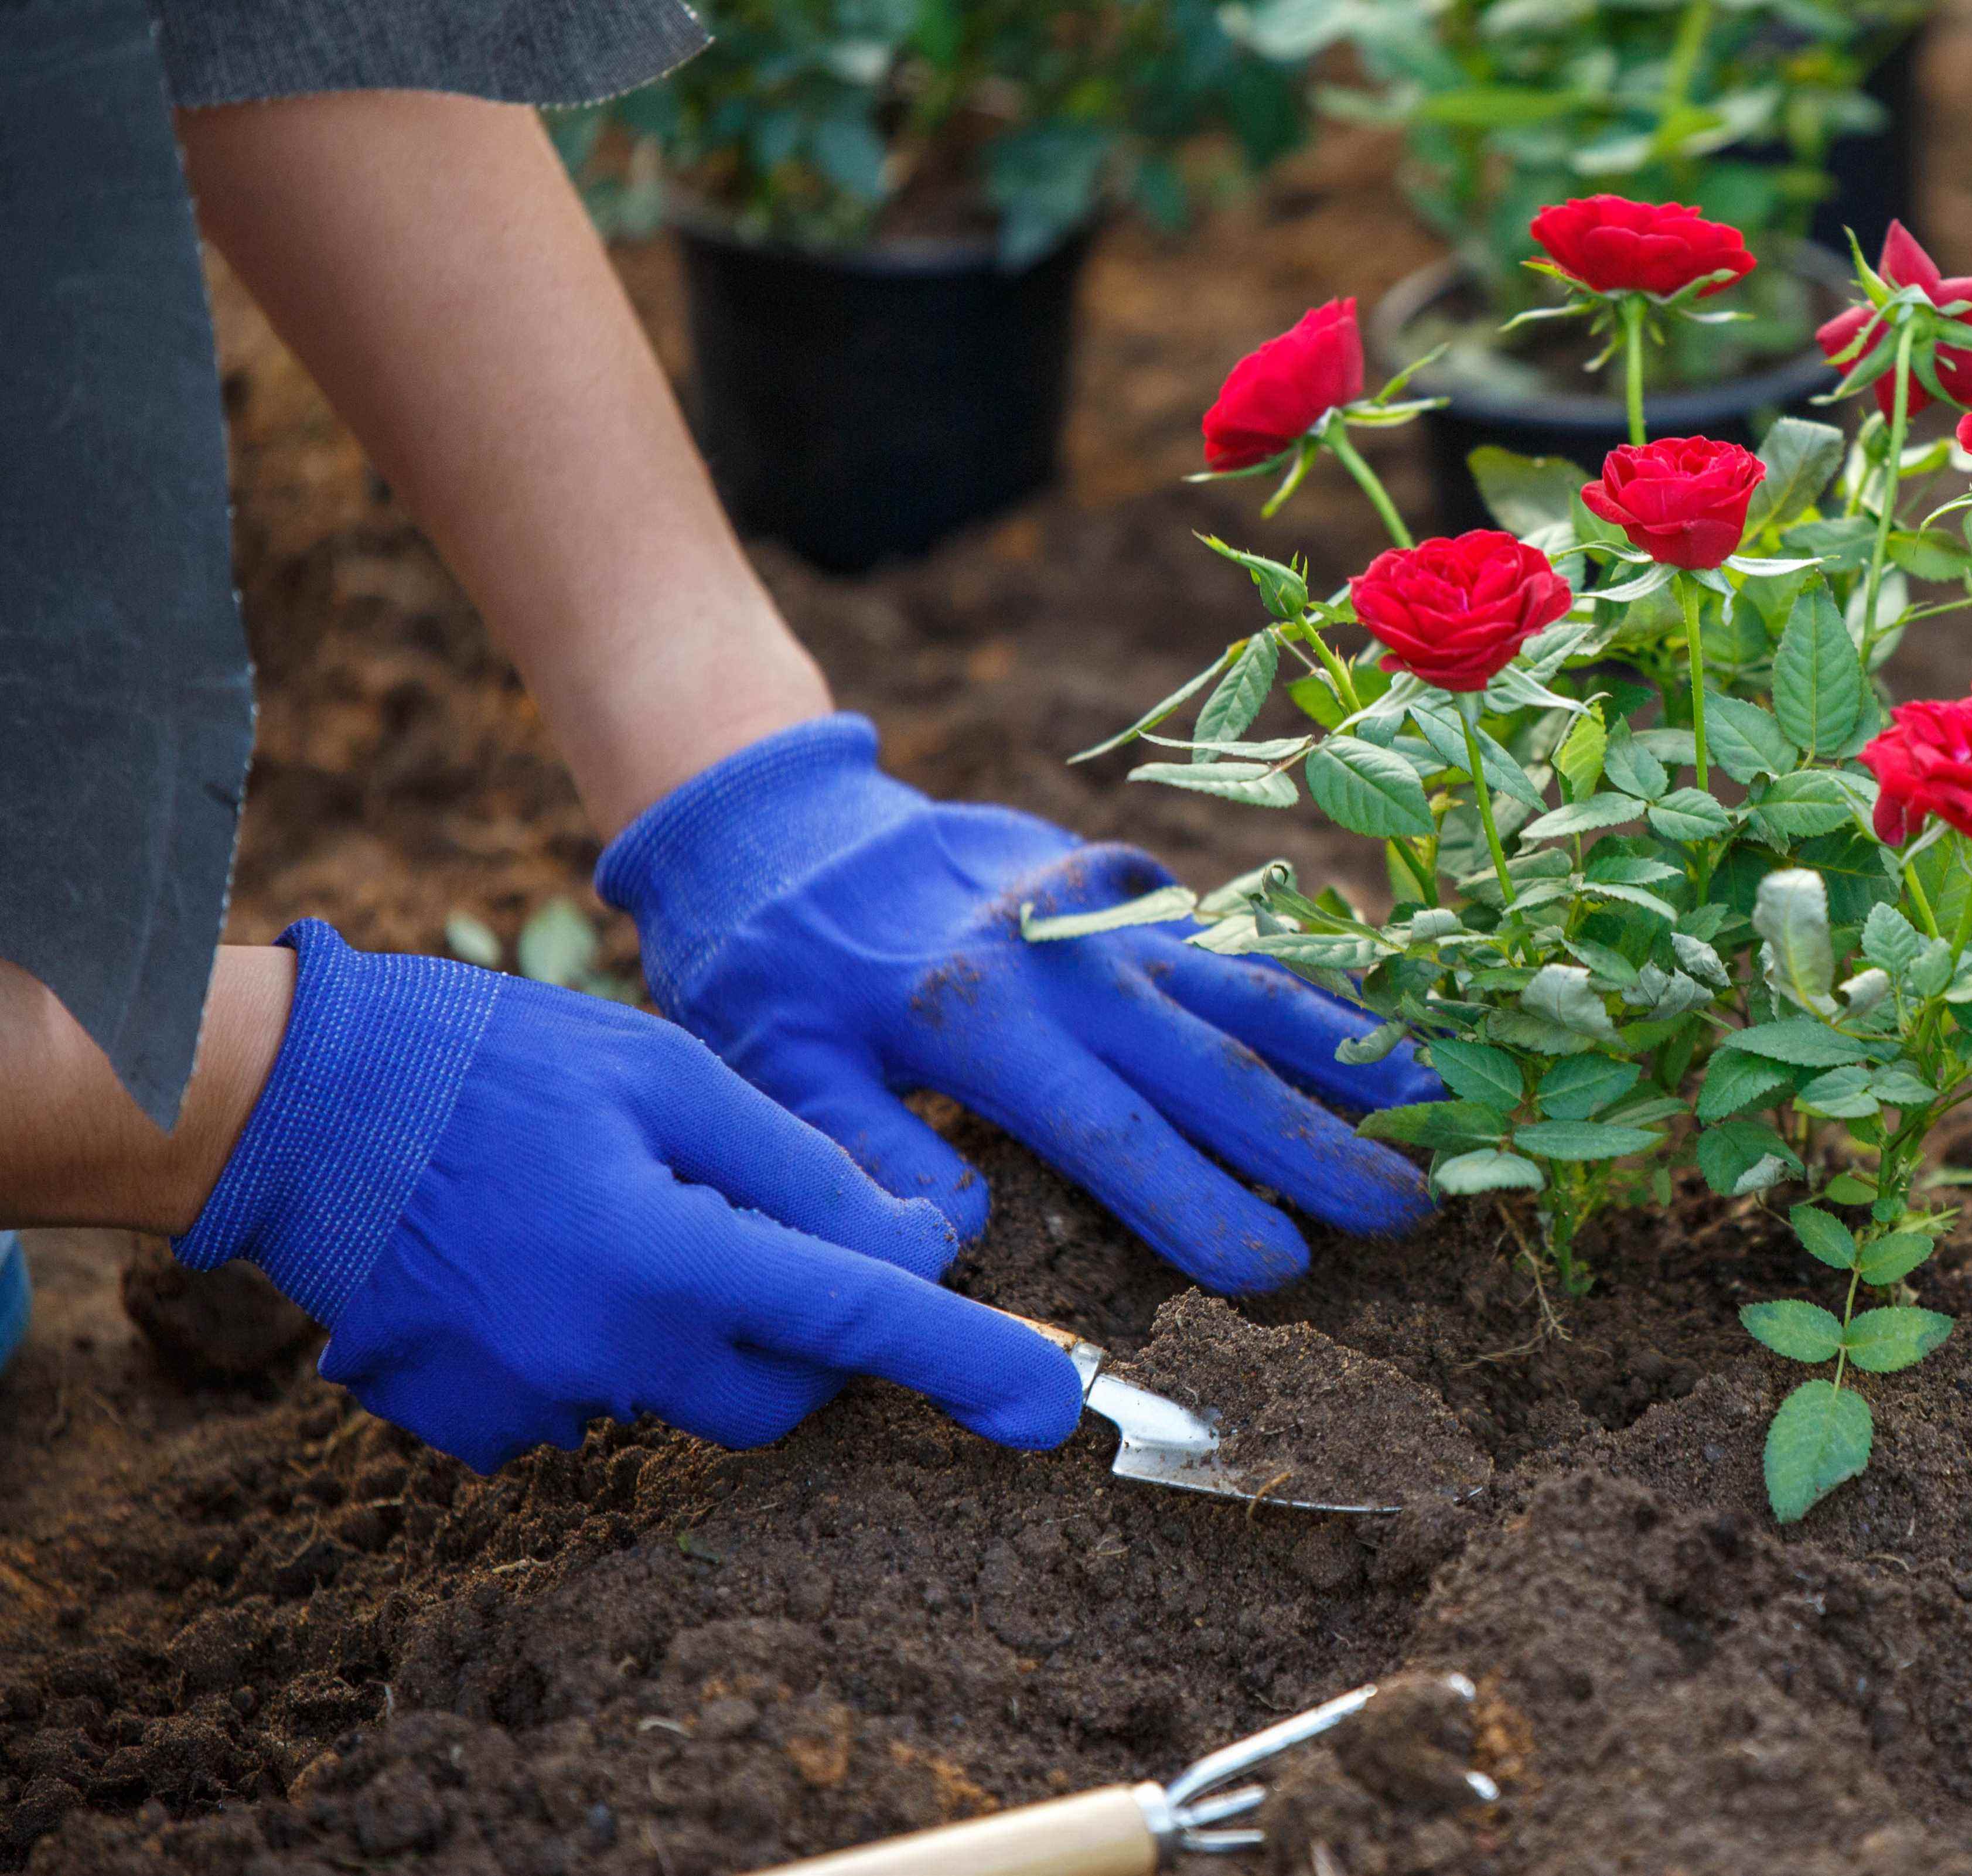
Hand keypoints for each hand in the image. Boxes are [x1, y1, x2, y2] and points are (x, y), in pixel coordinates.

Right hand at [177, 923, 1081, 1471]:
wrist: (291, 1104)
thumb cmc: (490, 1060)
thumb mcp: (665, 1074)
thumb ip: (798, 1170)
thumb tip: (917, 1247)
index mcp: (664, 1256)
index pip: (859, 1323)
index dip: (971, 1361)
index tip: (1053, 1407)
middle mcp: (606, 1354)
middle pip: (783, 1395)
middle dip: (810, 1336)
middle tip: (757, 1227)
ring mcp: (532, 1404)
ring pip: (685, 1395)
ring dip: (693, 1323)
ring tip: (606, 1211)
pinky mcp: (474, 1424)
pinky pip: (589, 1404)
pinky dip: (601, 1343)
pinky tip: (539, 1260)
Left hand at [596, 715, 1439, 1292]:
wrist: (782, 817)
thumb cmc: (767, 964)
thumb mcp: (770, 1064)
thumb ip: (859, 1151)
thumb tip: (951, 1243)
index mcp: (977, 1019)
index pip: (1112, 1132)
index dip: (1199, 1203)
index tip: (1281, 1272)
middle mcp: (1065, 962)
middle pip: (1212, 1066)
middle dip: (1318, 1145)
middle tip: (1411, 1210)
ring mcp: (1104, 915)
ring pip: (1244, 989)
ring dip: (1343, 1050)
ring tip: (1432, 1099)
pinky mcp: (1124, 886)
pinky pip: (1233, 939)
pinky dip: (1310, 981)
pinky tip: (1378, 1014)